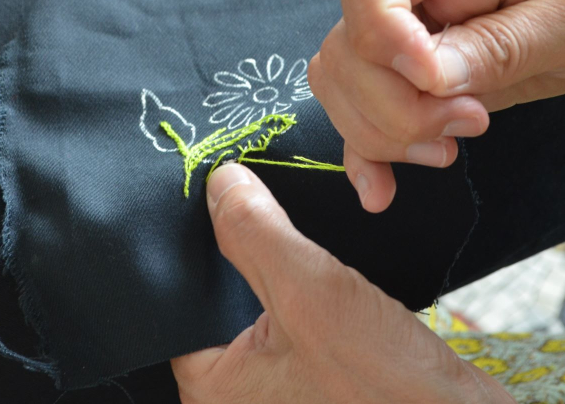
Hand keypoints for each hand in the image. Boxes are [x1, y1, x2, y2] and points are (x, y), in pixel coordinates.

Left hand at [171, 163, 512, 403]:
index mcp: (213, 389)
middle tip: (247, 192)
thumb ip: (255, 233)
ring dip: (273, 264)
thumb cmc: (387, 386)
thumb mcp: (310, 292)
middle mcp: (238, 394)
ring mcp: (280, 388)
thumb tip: (220, 182)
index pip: (177, 302)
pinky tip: (317, 256)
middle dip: (236, 251)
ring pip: (258, 305)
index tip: (203, 193)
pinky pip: (293, 319)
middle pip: (217, 301)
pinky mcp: (319, 377)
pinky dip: (301, 286)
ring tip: (280, 216)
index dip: (190, 245)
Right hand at [308, 0, 564, 211]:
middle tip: (471, 121)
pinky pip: (357, 112)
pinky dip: (363, 154)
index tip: (433, 76)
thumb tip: (432, 80)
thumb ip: (507, 43)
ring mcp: (405, 32)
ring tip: (452, 145)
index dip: (378, 26)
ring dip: (384, 132)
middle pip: (346, 43)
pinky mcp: (409, 76)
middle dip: (395, 104)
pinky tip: (381, 191)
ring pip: (340, 82)